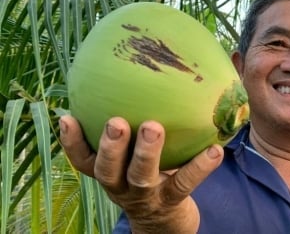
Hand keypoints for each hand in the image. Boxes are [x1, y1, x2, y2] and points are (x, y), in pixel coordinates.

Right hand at [59, 115, 223, 232]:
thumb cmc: (149, 176)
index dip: (72, 142)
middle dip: (110, 145)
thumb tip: (144, 78)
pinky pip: (186, 182)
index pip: (83, 160)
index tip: (67, 117)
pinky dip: (201, 166)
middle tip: (116, 121)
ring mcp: (146, 195)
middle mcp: (121, 186)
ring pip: (141, 176)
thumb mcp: (134, 158)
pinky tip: (215, 149)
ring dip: (146, 152)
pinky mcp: (172, 200)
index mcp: (109, 173)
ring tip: (153, 127)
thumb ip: (134, 127)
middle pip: (107, 169)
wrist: (166, 223)